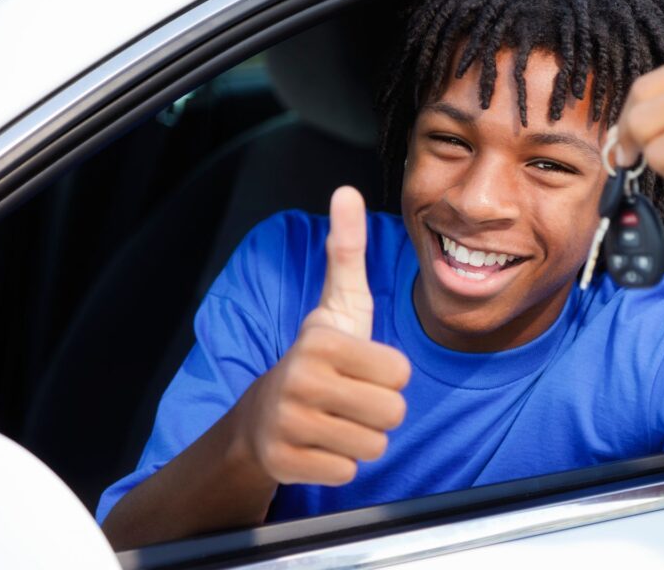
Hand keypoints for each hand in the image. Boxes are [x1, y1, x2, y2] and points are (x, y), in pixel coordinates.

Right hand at [235, 186, 409, 485]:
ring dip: (363, 437)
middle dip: (380, 409)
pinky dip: (340, 463)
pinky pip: (348, 472)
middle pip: (392, 413)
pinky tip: (320, 443)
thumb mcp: (339, 304)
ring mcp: (288, 424)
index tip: (362, 368)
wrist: (263, 414)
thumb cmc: (318, 356)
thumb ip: (347, 250)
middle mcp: (299, 381)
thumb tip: (346, 191)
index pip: (400, 373)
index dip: (390, 375)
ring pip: (373, 446)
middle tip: (351, 398)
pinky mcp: (284, 463)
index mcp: (321, 341)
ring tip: (336, 418)